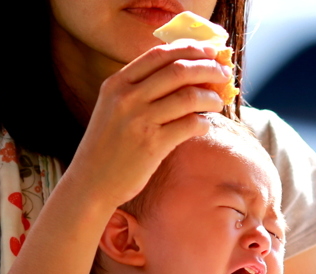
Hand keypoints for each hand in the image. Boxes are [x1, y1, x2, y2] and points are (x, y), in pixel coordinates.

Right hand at [67, 41, 230, 208]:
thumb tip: (185, 72)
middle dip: (209, 68)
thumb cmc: (108, 145)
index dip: (190, 49)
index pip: (159, 54)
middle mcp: (127, 98)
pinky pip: (189, 125)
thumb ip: (140, 88)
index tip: (210, 51)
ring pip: (189, 96)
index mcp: (117, 83)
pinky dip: (203, 123)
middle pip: (179, 70)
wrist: (91, 182)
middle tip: (224, 74)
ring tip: (217, 102)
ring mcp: (140, 121)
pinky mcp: (153, 145)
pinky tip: (204, 125)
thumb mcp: (113, 107)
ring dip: (211, 97)